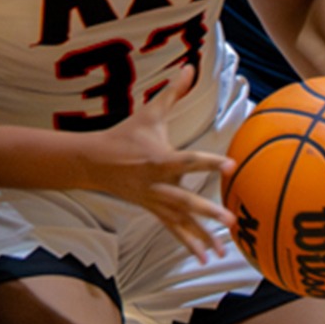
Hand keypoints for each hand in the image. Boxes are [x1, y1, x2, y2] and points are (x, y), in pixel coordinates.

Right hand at [88, 65, 235, 259]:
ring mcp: (154, 200)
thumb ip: (173, 92)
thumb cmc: (126, 134)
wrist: (93, 162)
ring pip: (180, 221)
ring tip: (221, 249)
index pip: (188, 161)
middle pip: (184, 200)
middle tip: (230, 220)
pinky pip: (173, 230)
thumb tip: (191, 66)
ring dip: (201, 235)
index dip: (209, 163)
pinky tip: (206, 257)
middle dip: (207, 212)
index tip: (231, 165)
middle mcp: (157, 184)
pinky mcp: (152, 210)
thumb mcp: (149, 112)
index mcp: (159, 159)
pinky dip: (189, 243)